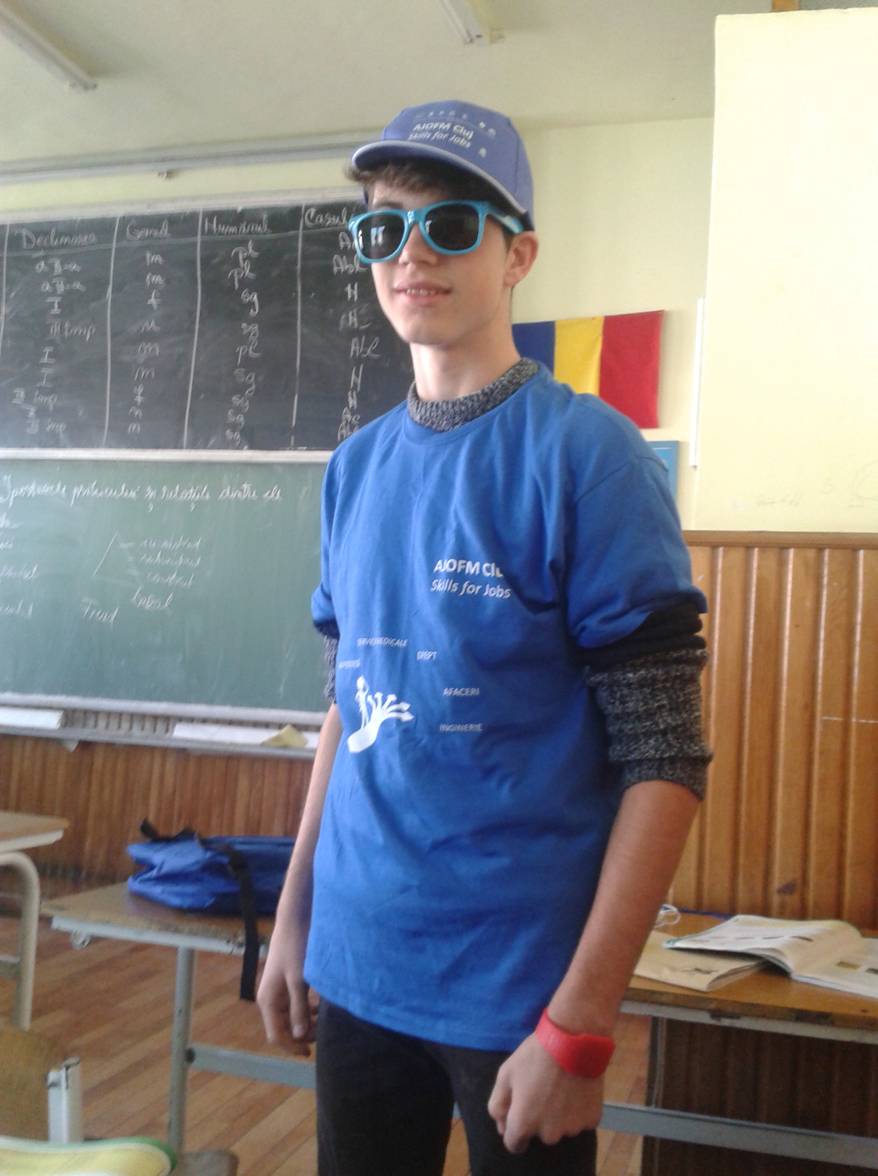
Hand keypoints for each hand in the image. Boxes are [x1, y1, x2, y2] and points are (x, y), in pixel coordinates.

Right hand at [255, 926, 316, 1056]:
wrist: (295, 920)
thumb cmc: (296, 948)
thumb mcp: (299, 980)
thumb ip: (299, 1008)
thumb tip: (299, 1037)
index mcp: (268, 1001)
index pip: (277, 1036)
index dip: (292, 1047)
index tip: (311, 1053)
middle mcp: (269, 999)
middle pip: (284, 1028)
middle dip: (302, 1035)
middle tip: (325, 1033)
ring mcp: (277, 990)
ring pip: (291, 1016)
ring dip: (306, 1022)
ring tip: (326, 1021)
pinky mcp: (286, 982)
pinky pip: (295, 1003)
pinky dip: (307, 1008)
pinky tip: (320, 1005)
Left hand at [487, 1033, 603, 1153]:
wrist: (573, 1040)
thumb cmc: (534, 1056)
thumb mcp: (505, 1074)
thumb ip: (498, 1106)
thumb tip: (502, 1128)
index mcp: (524, 1124)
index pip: (514, 1144)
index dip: (514, 1128)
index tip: (521, 1109)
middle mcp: (548, 1134)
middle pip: (539, 1134)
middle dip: (537, 1118)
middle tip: (541, 1090)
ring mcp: (572, 1129)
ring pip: (560, 1128)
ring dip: (558, 1115)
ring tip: (560, 1086)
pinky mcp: (592, 1120)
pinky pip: (579, 1120)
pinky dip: (576, 1109)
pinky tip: (575, 1088)